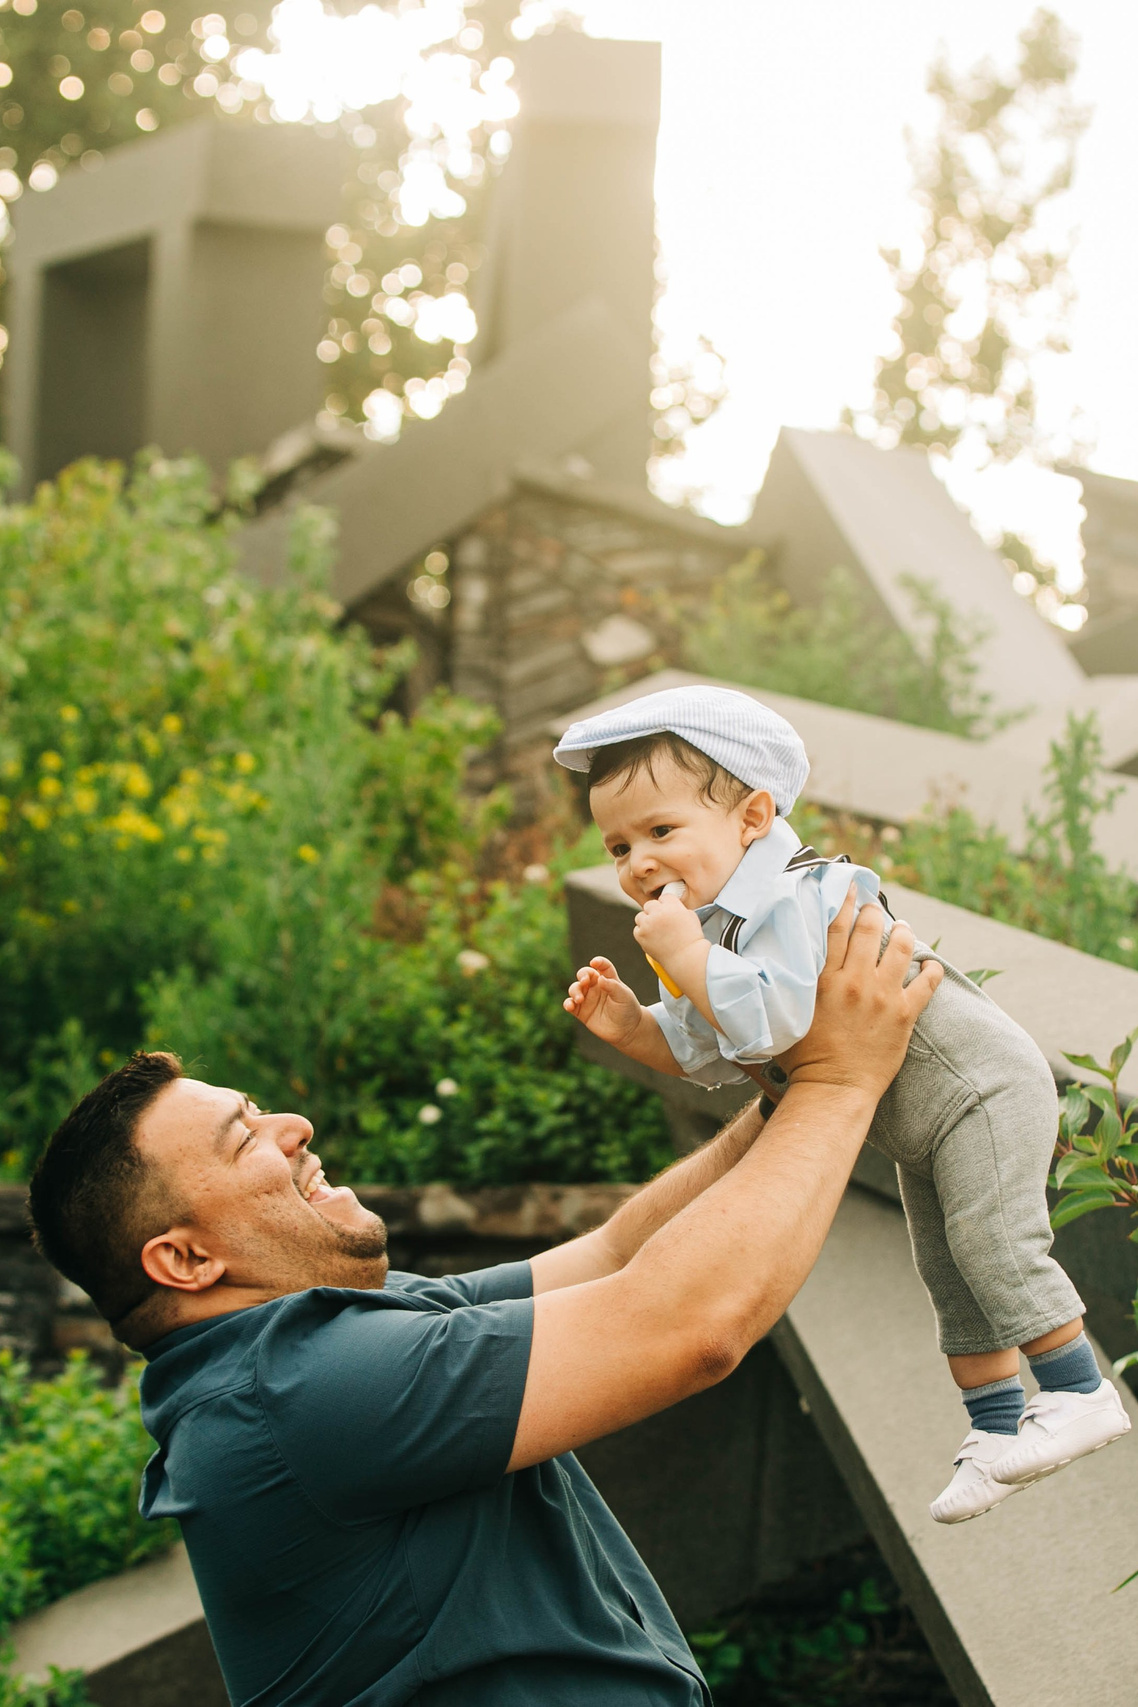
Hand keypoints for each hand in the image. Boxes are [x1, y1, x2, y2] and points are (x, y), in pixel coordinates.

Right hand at [564, 958, 645, 1051]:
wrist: (626, 1031)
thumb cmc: (627, 1010)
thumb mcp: (623, 996)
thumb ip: (612, 986)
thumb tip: (599, 978)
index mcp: (609, 980)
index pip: (603, 966)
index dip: (598, 962)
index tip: (594, 962)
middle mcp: (596, 987)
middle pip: (584, 975)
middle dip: (582, 975)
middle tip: (584, 981)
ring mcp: (588, 999)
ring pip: (575, 988)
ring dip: (574, 991)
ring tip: (579, 999)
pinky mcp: (581, 1012)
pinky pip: (570, 1005)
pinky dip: (567, 1004)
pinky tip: (570, 1006)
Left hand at [632, 893, 702, 966]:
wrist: (686, 958)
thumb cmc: (691, 939)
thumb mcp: (691, 917)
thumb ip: (678, 908)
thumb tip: (669, 906)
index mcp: (672, 906)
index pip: (664, 897)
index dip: (667, 905)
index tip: (669, 912)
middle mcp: (658, 913)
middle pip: (650, 905)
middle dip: (654, 912)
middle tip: (661, 922)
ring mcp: (648, 924)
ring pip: (640, 916)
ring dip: (646, 921)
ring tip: (656, 930)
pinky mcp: (641, 935)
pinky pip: (637, 930)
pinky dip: (643, 933)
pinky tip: (652, 938)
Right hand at [778, 889, 942, 1102]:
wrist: (833, 1089)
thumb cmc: (803, 1059)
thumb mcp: (788, 1014)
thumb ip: (790, 987)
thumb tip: (780, 967)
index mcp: (824, 979)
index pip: (837, 928)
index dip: (845, 902)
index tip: (850, 888)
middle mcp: (854, 981)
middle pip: (869, 930)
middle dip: (874, 912)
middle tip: (874, 907)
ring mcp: (882, 997)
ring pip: (900, 948)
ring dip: (903, 932)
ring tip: (903, 928)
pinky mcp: (904, 1015)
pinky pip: (927, 983)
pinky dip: (932, 969)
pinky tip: (931, 964)